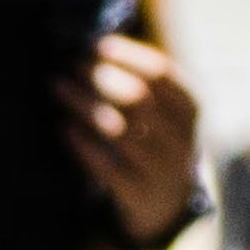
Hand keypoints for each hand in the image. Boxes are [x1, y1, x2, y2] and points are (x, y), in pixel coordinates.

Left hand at [79, 27, 210, 249]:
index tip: (95, 45)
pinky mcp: (138, 195)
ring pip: (119, 130)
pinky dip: (83, 144)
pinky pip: (107, 166)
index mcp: (191, 110)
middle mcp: (181, 139)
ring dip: (84, 103)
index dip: (127, 55)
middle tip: (72, 64)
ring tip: (58, 86)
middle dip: (101, 76)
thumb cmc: (157, 142)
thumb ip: (143, 81)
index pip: (162, 73)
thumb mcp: (165, 113)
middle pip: (138, 98)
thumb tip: (94, 43)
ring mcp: (161, 169)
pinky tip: (64, 127)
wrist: (167, 206)